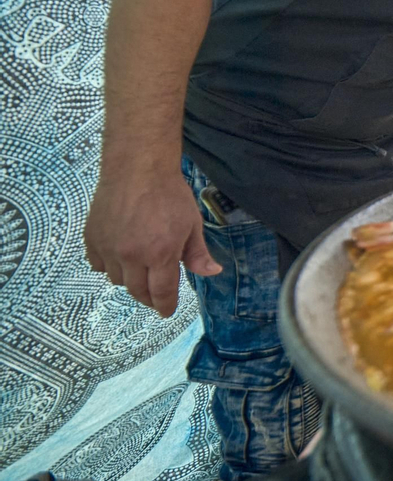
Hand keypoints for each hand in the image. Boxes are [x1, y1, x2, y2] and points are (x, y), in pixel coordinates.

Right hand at [84, 168, 220, 317]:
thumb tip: (212, 273)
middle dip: (149, 297)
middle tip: (155, 294)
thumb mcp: (192, 224)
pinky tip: (120, 258)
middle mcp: (131, 255)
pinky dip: (109, 267)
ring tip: (141, 270)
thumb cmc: (170, 195)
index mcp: (160, 254)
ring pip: (117, 279)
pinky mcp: (92, 238)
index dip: (165, 306)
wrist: (137, 169)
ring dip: (130, 280)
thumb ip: (198, 253)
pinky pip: (98, 265)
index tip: (166, 311)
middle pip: (138, 291)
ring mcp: (108, 248)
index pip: (161, 293)